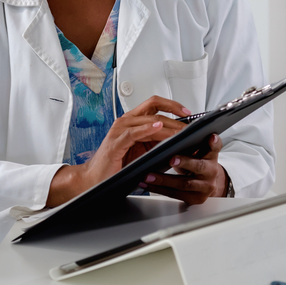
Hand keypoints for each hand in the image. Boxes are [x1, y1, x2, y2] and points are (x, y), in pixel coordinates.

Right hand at [47, 96, 189, 205]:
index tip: (190, 112)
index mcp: (133, 122)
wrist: (94, 180)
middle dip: (176, 116)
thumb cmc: (118, 167)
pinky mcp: (116, 142)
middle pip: (154, 108)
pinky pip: (134, 132)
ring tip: (182, 130)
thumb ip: (159, 144)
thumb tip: (183, 143)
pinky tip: (158, 128)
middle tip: (190, 125)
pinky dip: (147, 128)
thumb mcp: (144, 153)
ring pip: (148, 119)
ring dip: (168, 125)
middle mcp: (127, 121)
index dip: (173, 105)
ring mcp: (120, 130)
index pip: (155, 104)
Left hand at [141, 133, 226, 204]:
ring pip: (184, 184)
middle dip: (184, 162)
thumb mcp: (198, 151)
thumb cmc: (197, 163)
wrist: (206, 183)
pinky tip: (148, 184)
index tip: (211, 136)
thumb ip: (192, 142)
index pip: (215, 147)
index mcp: (212, 156)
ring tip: (148, 175)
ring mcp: (204, 188)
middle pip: (199, 167)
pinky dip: (159, 189)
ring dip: (164, 180)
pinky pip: (175, 194)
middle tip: (171, 159)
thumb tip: (172, 130)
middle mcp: (211, 172)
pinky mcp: (195, 199)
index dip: (213, 143)